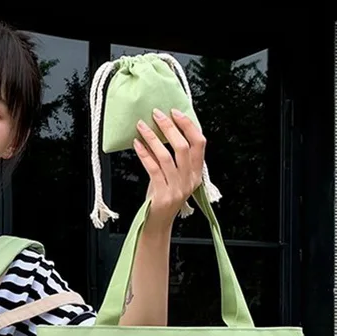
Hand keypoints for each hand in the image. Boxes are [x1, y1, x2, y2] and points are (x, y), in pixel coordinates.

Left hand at [133, 108, 205, 227]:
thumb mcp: (174, 177)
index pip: (199, 143)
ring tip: (141, 127)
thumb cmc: (163, 197)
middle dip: (169, 127)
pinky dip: (144, 154)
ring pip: (166, 156)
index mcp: (196, 173)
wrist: (158, 223)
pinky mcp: (163, 194)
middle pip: (183, 147)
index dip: (188, 125)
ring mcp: (177, 188)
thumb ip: (174, 159)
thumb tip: (163, 131)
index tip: (175, 112)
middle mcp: (189, 179)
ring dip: (152, 138)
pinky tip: (137, 144)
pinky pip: (153, 168)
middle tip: (156, 114)